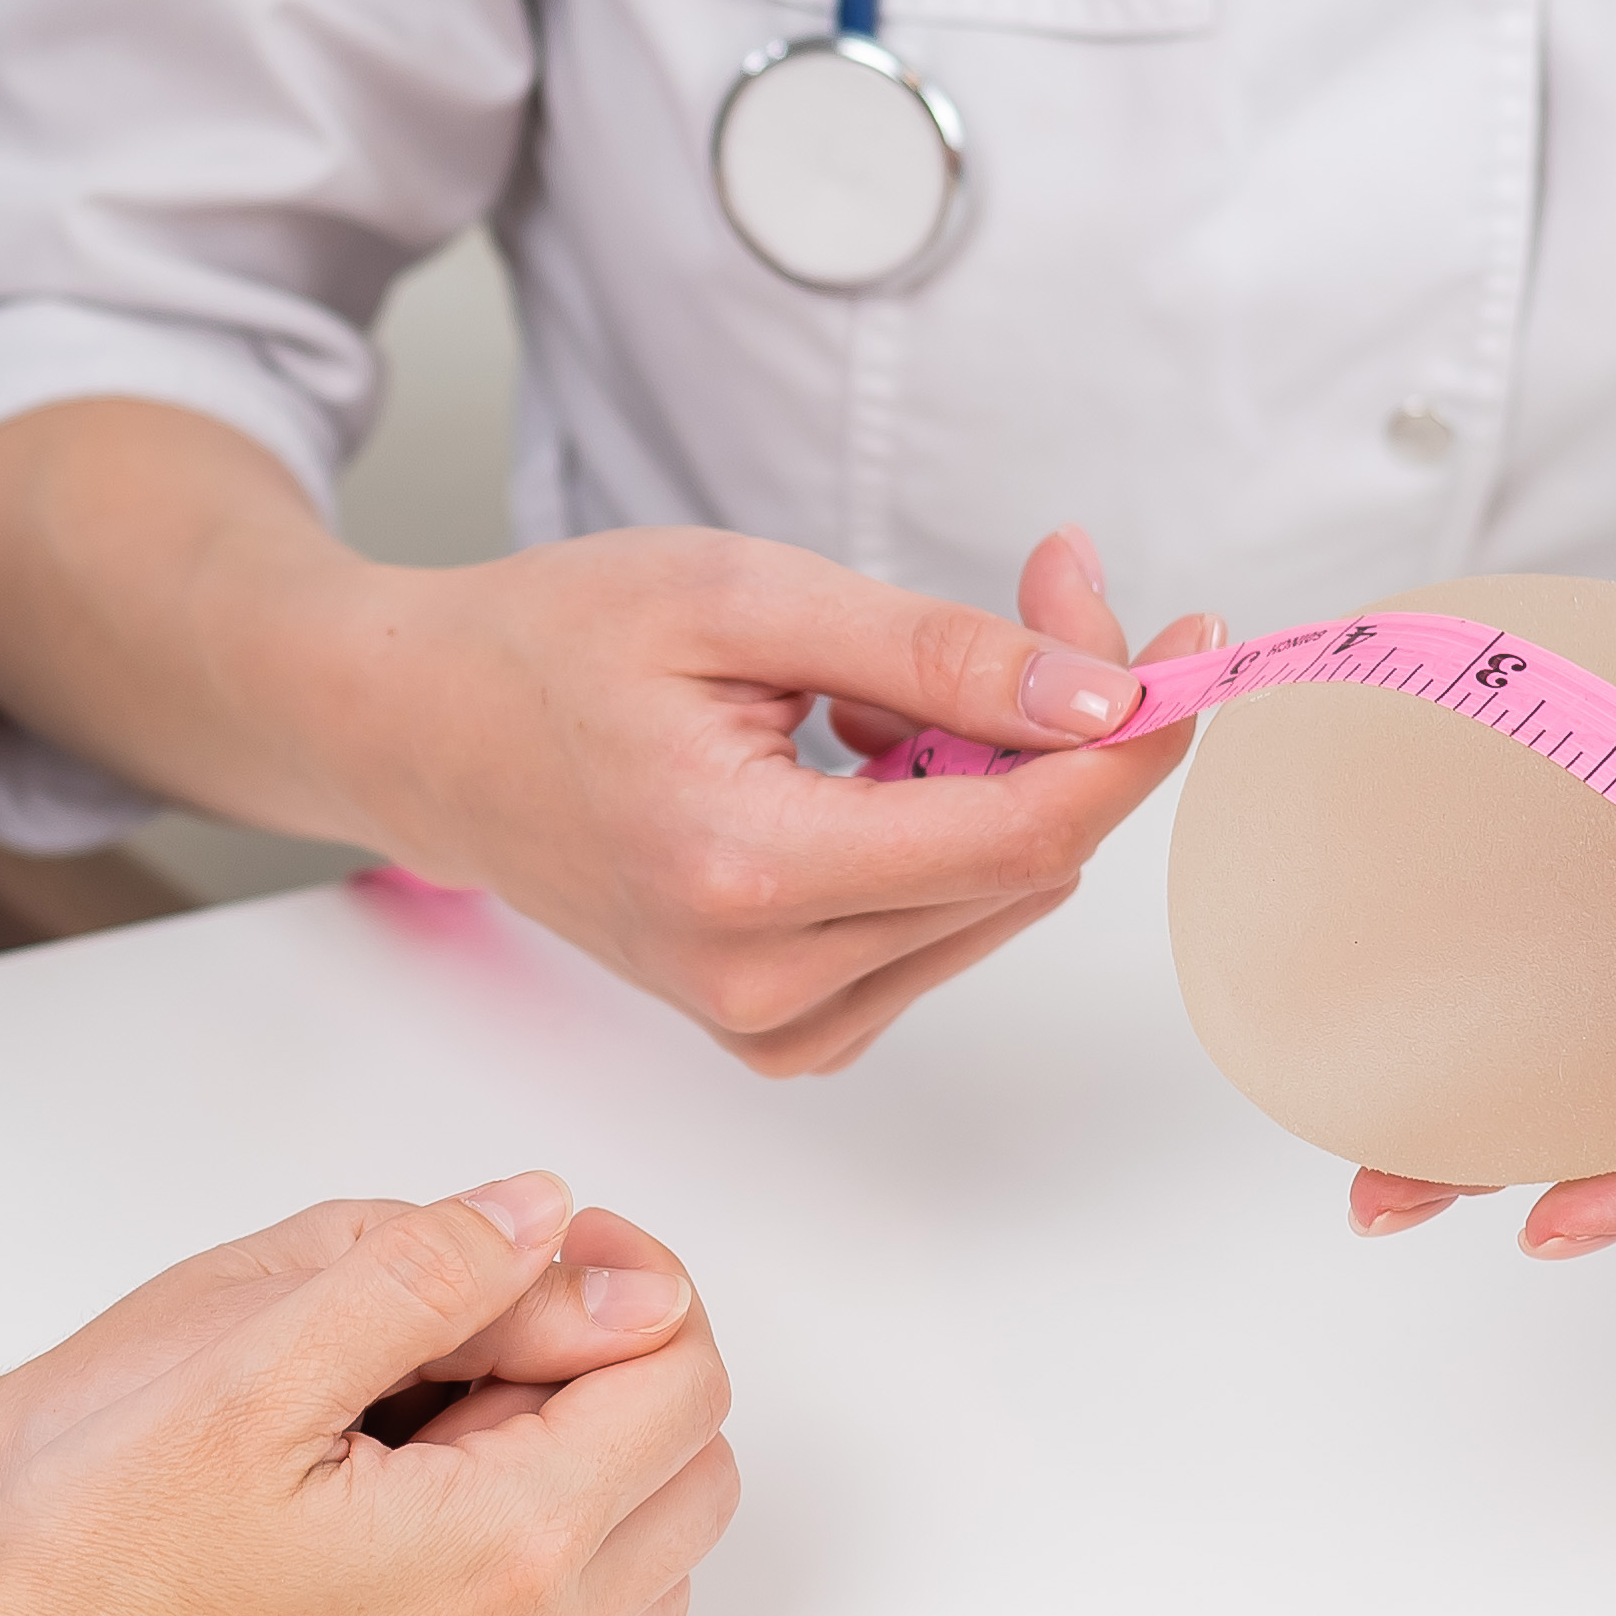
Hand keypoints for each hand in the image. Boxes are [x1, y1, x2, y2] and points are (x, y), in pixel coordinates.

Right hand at [0, 1173, 738, 1615]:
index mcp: (517, 1543)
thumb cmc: (100, 1594)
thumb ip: (421, 1272)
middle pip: (692, 1468)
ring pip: (649, 1557)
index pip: (683, 1380)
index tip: (516, 1253)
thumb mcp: (247, 1374)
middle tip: (470, 1337)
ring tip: (432, 1422)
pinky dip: (551, 1550)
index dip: (623, 1281)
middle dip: (616, 1373)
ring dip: (592, 1465)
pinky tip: (414, 1509)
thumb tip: (544, 1212)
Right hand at [351, 523, 1220, 1074]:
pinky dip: (939, 829)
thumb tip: (1106, 699)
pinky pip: (941, 924)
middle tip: (1034, 587)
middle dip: (1064, 720)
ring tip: (871, 686)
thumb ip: (931, 653)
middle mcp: (766, 985)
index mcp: (744, 877)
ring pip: (998, 895)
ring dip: (994, 773)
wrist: (425, 733)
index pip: (1025, 835)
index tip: (1191, 637)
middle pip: (1027, 860)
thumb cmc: (554, 647)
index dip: (1133, 736)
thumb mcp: (744, 597)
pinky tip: (852, 761)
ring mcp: (777, 1023)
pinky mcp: (786, 1028)